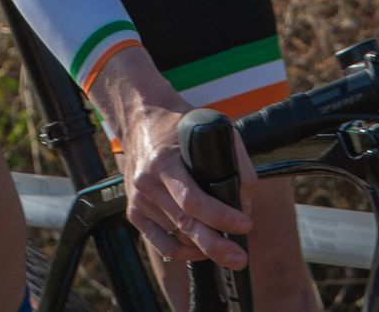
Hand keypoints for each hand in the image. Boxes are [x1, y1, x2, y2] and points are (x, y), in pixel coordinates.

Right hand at [85, 47, 255, 268]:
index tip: (245, 224)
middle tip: (239, 259)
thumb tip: (245, 203)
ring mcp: (137, 199)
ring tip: (226, 250)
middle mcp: (146, 182)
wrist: (140, 119)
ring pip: (176, 236)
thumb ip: (235, 162)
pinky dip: (183, 252)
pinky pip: (160, 243)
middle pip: (184, 224)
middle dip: (215, 246)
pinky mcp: (133, 212)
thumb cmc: (179, 125)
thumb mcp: (213, 129)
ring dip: (203, 246)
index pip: (193, 199)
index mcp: (164, 161)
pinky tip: (200, 249)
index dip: (221, 216)